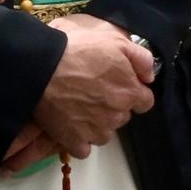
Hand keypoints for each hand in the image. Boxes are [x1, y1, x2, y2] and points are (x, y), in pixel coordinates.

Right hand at [4, 17, 157, 168]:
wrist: (41, 68)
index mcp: (130, 93)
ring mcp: (96, 131)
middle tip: (93, 91)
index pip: (145, 102)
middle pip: (123, 116)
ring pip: (105, 133)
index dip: (133, 92)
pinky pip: (84, 148)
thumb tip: (149, 77)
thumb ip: (141, 59)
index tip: (118, 85)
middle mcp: (117, 116)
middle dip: (113, 106)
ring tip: (79, 106)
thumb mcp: (116, 41)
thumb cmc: (78, 51)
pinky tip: (70, 124)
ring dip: (97, 123)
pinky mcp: (75, 141)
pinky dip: (80, 139)